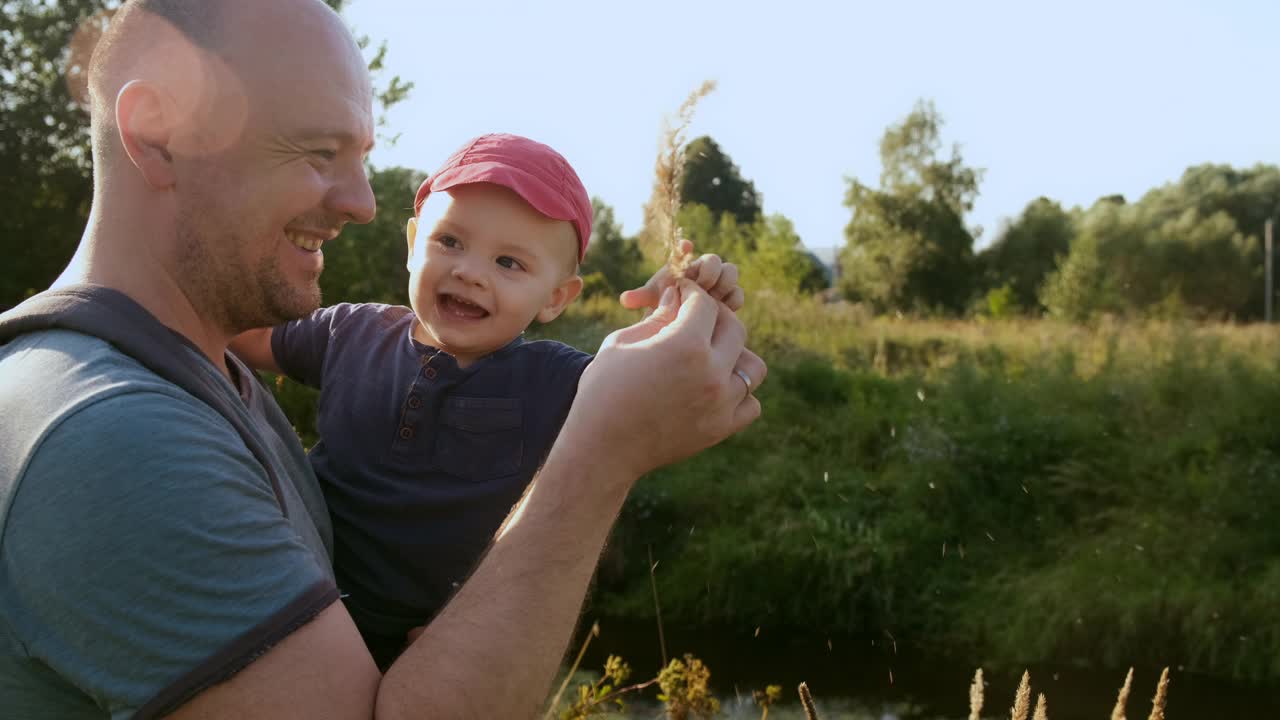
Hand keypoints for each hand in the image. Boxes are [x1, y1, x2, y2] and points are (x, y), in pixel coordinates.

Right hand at [566, 278, 765, 479]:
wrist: (602, 448)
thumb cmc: (603, 390)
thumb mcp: (623, 343)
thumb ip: (658, 317)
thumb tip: (678, 296)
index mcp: (685, 345)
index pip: (705, 304)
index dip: (692, 293)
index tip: (683, 294)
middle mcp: (711, 372)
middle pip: (735, 329)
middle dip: (716, 316)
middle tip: (697, 319)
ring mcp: (721, 403)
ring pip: (753, 366)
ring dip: (736, 356)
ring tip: (712, 357)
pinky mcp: (721, 429)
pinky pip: (751, 403)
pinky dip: (739, 393)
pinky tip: (715, 388)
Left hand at [618, 239, 744, 312]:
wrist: (684, 322)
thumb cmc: (665, 304)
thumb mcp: (653, 300)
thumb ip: (641, 297)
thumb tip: (624, 299)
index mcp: (684, 264)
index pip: (686, 249)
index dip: (686, 247)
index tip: (685, 246)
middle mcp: (703, 269)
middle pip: (714, 259)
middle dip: (710, 272)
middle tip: (703, 286)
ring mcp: (719, 281)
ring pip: (731, 272)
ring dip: (723, 284)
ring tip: (713, 298)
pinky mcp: (730, 296)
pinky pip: (737, 293)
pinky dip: (731, 300)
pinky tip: (721, 310)